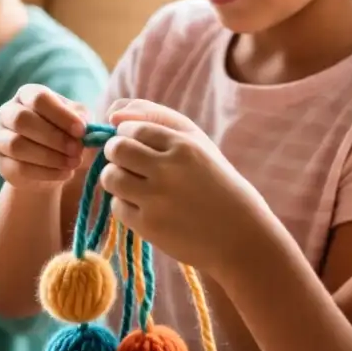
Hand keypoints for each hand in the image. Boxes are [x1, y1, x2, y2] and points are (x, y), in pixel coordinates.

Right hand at [0, 84, 89, 191]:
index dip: (60, 114)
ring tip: (73, 163)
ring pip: (16, 145)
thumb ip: (81, 119)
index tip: (81, 130)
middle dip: (53, 137)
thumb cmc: (67, 134)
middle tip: (76, 150)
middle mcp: (8, 113)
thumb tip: (82, 127)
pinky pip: (18, 168)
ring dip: (49, 156)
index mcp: (27, 94)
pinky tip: (65, 173)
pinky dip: (46, 173)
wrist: (54, 164)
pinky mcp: (2, 164)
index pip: (38, 98)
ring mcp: (0, 138)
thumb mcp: (79, 121)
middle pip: (22, 119)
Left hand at [102, 99, 267, 274]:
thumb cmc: (216, 182)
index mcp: (184, 145)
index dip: (127, 135)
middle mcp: (168, 169)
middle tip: (130, 163)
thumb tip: (112, 114)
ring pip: (111, 177)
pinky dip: (125, 205)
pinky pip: (117, 206)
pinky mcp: (149, 226)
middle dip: (116, 154)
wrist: (240, 236)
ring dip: (116, 178)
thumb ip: (156, 118)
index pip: (132, 128)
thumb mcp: (197, 143)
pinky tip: (145, 207)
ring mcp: (157, 199)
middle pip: (116, 149)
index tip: (138, 145)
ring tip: (134, 184)